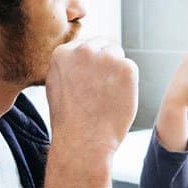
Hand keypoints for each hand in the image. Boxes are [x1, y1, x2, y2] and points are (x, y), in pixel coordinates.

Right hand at [46, 38, 137, 156]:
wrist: (83, 141)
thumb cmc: (70, 120)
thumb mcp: (56, 85)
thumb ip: (68, 66)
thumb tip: (82, 52)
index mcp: (62, 53)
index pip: (86, 46)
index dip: (90, 65)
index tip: (88, 83)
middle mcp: (83, 50)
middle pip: (103, 46)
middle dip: (105, 64)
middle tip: (100, 91)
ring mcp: (105, 58)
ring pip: (118, 56)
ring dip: (116, 72)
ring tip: (106, 97)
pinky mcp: (126, 68)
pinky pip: (131, 69)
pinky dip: (128, 84)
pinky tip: (116, 100)